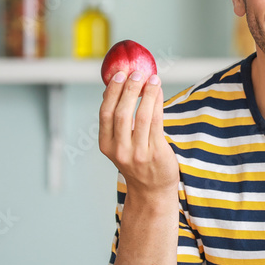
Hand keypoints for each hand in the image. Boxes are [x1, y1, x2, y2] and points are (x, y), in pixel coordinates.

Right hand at [98, 71, 179, 198]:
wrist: (152, 192)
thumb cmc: (137, 162)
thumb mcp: (120, 144)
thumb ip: (118, 121)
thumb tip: (117, 87)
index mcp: (106, 145)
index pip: (105, 114)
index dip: (112, 92)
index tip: (119, 75)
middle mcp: (120, 150)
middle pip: (121, 113)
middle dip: (128, 90)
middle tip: (136, 73)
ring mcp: (138, 153)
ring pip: (141, 117)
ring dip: (147, 94)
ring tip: (152, 78)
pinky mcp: (156, 154)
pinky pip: (157, 123)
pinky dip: (157, 104)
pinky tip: (159, 92)